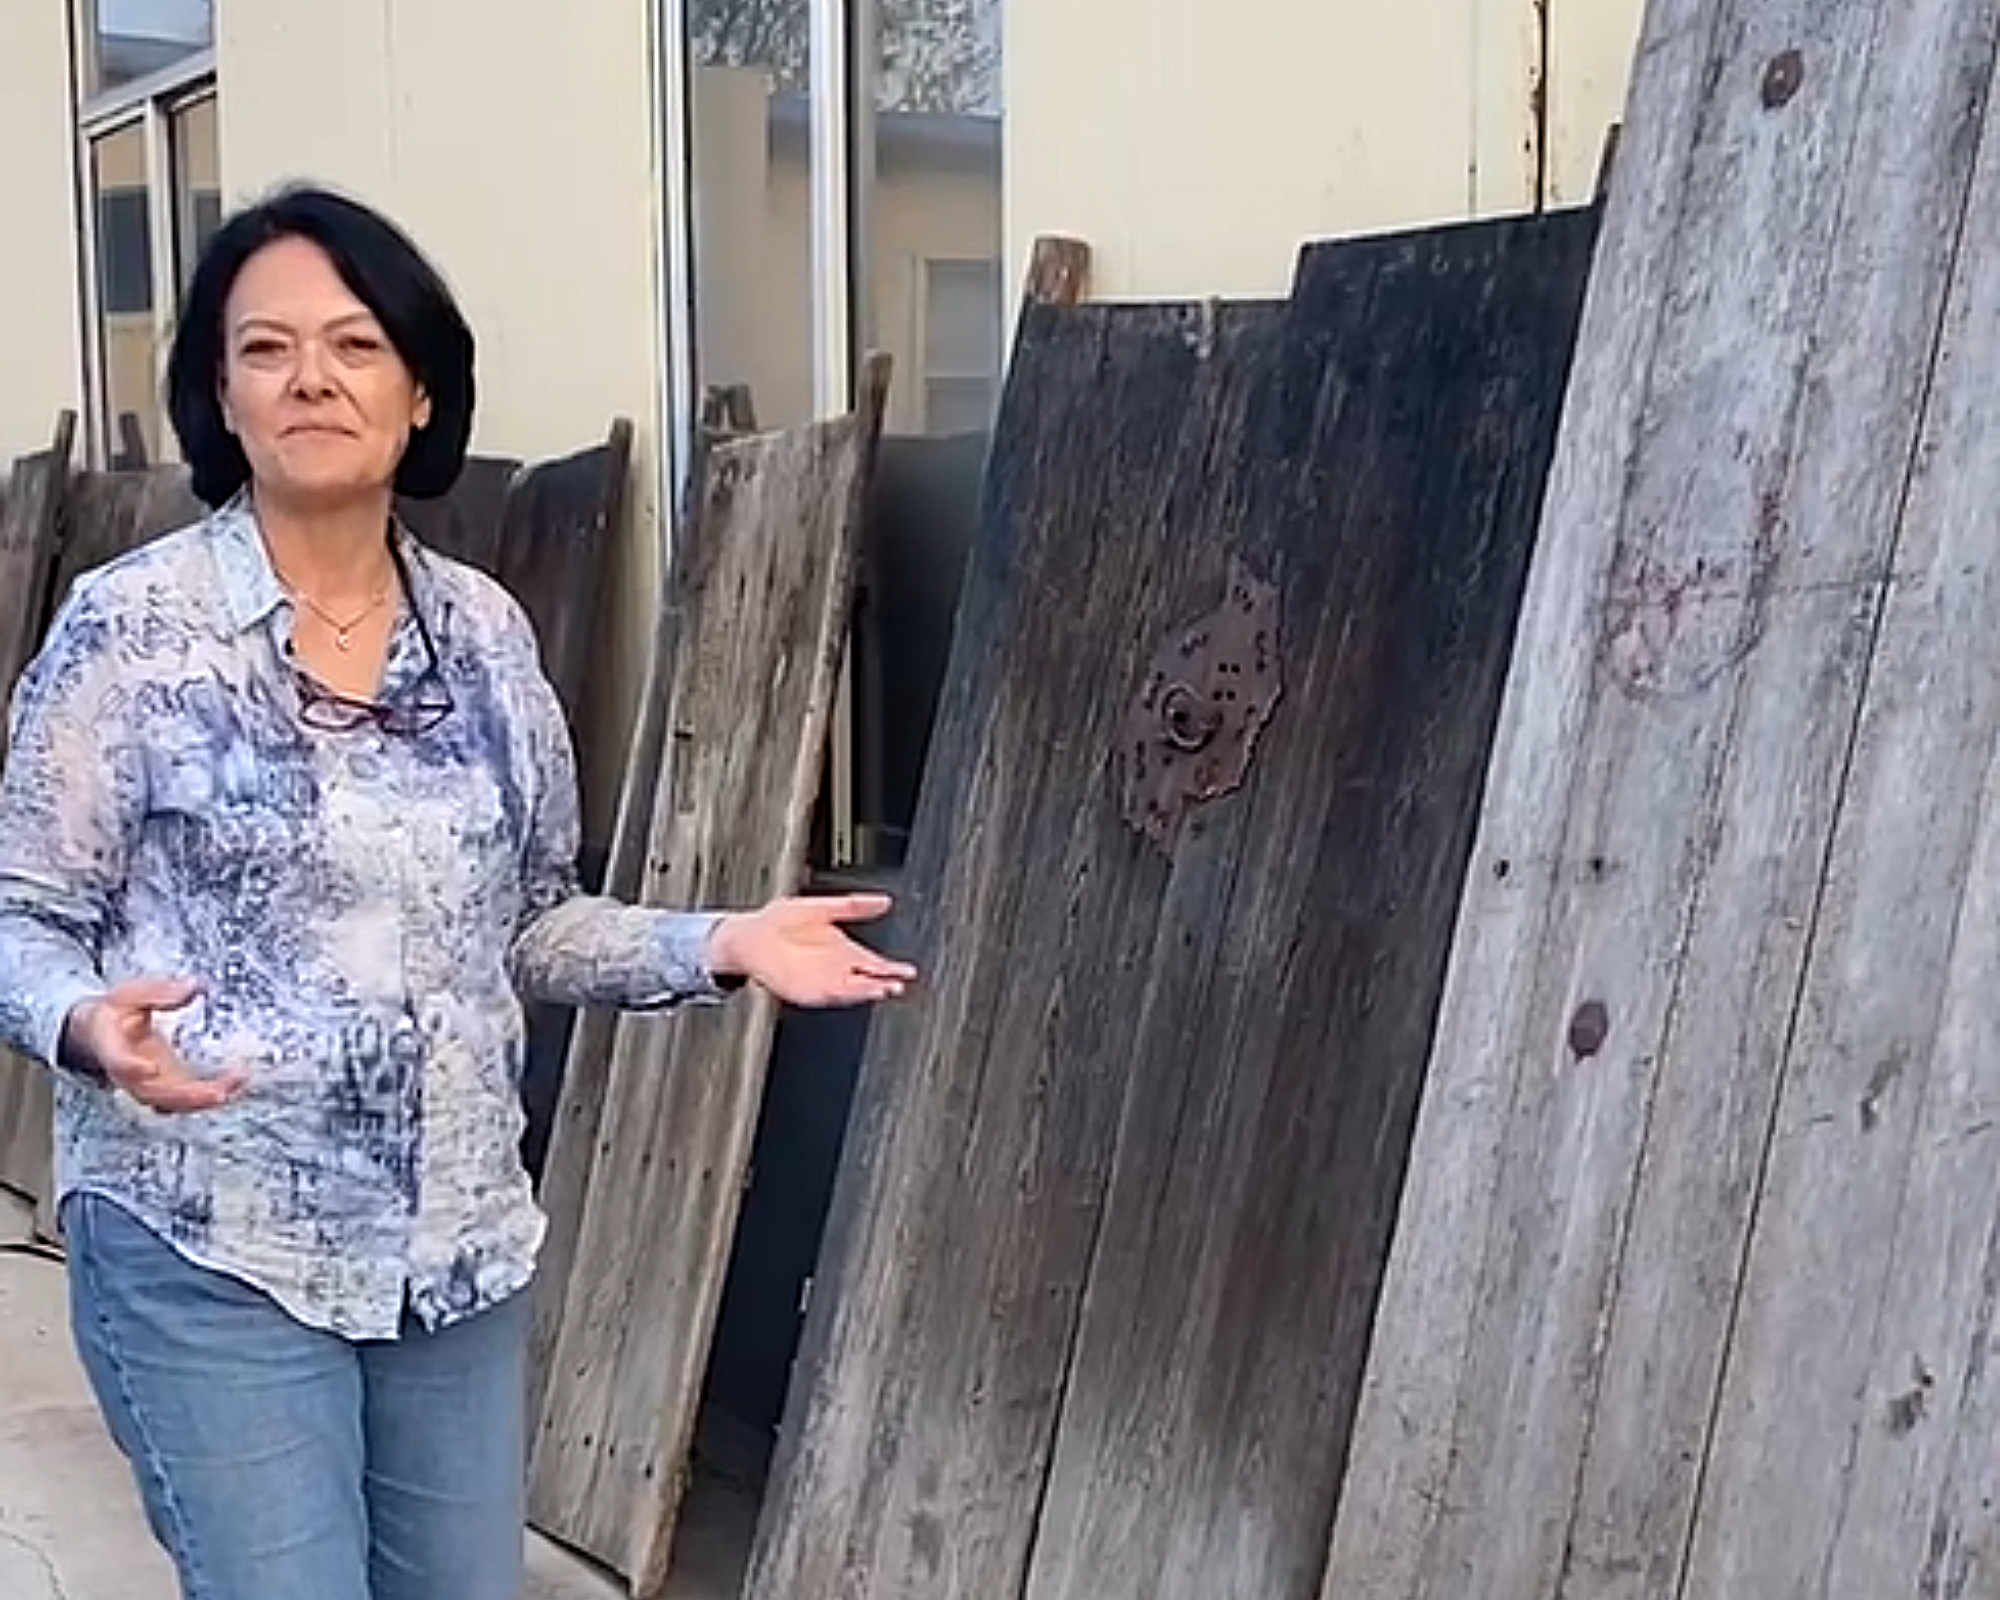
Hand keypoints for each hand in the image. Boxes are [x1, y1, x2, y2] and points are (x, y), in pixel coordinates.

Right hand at [63, 978, 247, 1113]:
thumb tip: (192, 986)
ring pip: (170, 1102)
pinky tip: (234, 1085)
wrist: (100, 1032)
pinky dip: (207, 1096)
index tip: (151, 1068)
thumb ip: (159, 993)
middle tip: (218, 1091)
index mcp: (110, 1046)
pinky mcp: (163, 1087)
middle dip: (184, 1095)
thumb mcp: (130, 994)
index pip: (118, 1062)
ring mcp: (145, 1084)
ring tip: (234, 1085)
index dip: (132, 1068)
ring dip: (202, 1099)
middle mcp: (126, 1074)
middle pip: (152, 1092)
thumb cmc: (115, 1012)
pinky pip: (184, 1100)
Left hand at [708, 893, 917, 1007]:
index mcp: (843, 951)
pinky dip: (843, 995)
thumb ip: (853, 905)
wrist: (748, 936)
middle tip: (900, 983)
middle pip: (867, 981)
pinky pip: (829, 996)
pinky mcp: (805, 990)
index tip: (908, 971)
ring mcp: (821, 982)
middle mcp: (835, 970)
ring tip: (884, 988)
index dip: (891, 969)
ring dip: (867, 991)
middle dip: (884, 983)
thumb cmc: (779, 920)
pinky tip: (854, 991)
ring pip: (851, 991)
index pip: (874, 964)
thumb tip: (885, 901)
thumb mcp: (821, 907)